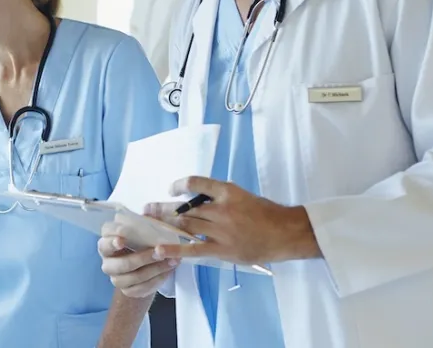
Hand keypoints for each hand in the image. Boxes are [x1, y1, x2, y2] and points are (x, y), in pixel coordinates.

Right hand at [98, 220, 178, 298]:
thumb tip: (150, 210)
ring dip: (155, 269)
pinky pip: (142, 288)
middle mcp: (108, 262)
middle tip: (160, 251)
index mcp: (106, 244)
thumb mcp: (140, 231)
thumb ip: (141, 223)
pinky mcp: (127, 290)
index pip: (104, 241)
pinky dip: (157, 280)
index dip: (112, 241)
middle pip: (121, 264)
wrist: (142, 266)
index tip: (122, 239)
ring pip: (134, 277)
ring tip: (171, 261)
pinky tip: (168, 271)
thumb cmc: (140, 243)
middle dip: (143, 258)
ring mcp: (116, 278)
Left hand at [146, 176, 320, 265]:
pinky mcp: (222, 249)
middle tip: (146, 209)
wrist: (286, 233)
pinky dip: (175, 249)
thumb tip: (196, 199)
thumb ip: (220, 197)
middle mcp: (221, 209)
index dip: (181, 184)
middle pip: (186, 208)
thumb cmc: (266, 213)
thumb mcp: (243, 195)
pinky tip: (159, 249)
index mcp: (227, 192)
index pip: (197, 183)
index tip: (171, 188)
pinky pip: (194, 249)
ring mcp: (221, 230)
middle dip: (163, 208)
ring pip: (186, 226)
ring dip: (165, 224)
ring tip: (149, 223)